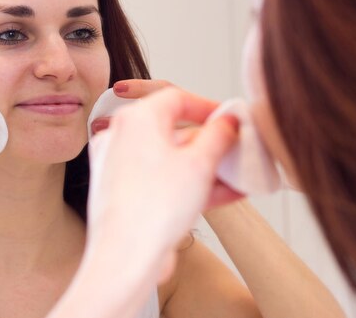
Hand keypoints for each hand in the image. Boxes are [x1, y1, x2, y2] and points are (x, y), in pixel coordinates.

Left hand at [91, 79, 241, 208]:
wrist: (124, 257)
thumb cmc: (153, 208)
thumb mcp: (200, 164)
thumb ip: (218, 136)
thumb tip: (228, 122)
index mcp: (135, 119)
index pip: (176, 98)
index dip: (207, 107)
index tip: (229, 119)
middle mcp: (120, 137)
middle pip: (172, 130)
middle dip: (209, 144)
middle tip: (234, 151)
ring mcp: (117, 165)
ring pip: (168, 158)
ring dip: (204, 168)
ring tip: (237, 179)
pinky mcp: (121, 192)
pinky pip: (159, 179)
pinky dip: (186, 184)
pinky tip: (222, 195)